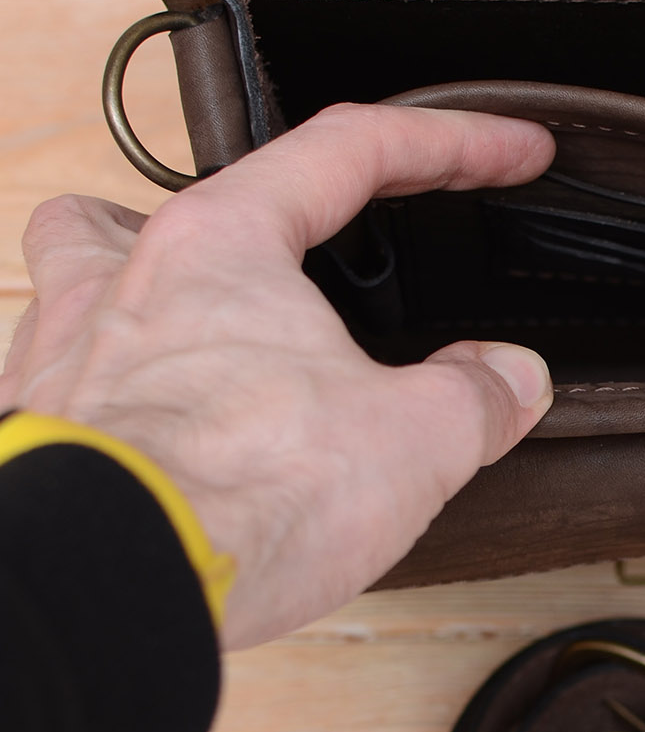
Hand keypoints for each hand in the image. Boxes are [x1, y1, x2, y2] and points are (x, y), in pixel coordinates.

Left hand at [0, 104, 555, 649]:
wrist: (114, 588)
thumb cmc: (238, 493)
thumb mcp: (416, 437)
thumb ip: (477, 394)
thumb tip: (510, 379)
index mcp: (226, 243)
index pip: (354, 148)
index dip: (454, 144)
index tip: (511, 152)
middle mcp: (130, 279)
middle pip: (202, 194)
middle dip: (283, 202)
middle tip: (335, 237)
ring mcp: (69, 353)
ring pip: (90, 261)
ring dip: (160, 273)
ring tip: (220, 317)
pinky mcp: (43, 433)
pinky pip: (75, 372)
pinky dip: (129, 382)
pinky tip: (175, 431)